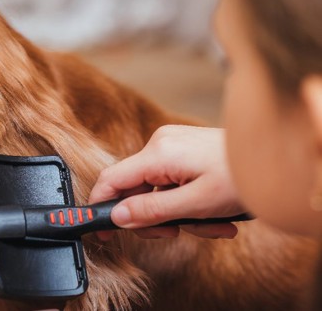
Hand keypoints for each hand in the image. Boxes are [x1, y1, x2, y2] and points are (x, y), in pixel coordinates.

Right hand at [88, 125, 244, 240]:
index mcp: (158, 154)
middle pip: (136, 189)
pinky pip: (171, 181)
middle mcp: (160, 144)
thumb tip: (117, 216)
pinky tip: (213, 213)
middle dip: (155, 217)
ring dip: (179, 213)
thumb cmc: (241, 179)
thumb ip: (152, 211)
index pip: (111, 180)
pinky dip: (186, 201)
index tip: (101, 231)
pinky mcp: (184, 149)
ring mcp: (172, 144)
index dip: (102, 206)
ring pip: (157, 189)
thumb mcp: (195, 204)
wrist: (277, 160)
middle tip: (176, 233)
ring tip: (213, 225)